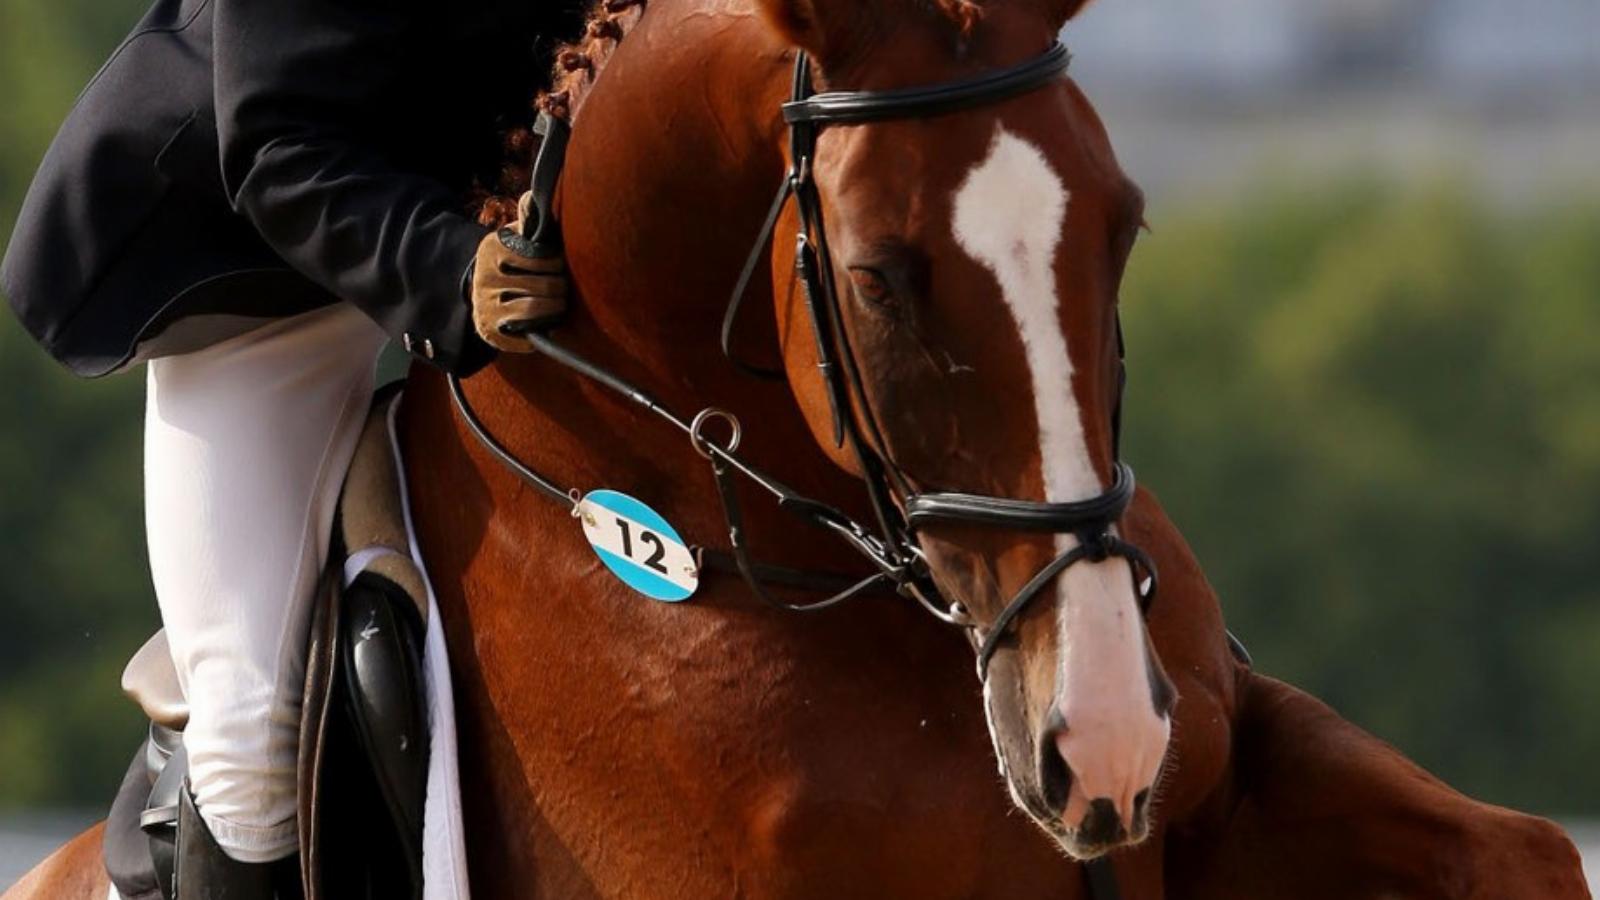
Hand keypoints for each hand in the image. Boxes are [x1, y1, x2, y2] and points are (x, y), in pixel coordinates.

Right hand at [471, 199, 567, 352]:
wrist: (478, 293)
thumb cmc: (508, 261)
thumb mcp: (512, 236)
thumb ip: (528, 217)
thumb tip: (535, 195)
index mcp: (493, 248)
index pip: (543, 257)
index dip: (558, 262)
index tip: (557, 264)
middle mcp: (486, 277)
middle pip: (547, 285)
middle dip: (560, 286)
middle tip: (561, 286)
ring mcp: (487, 305)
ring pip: (539, 308)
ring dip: (556, 307)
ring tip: (558, 302)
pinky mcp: (492, 331)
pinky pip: (529, 332)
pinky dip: (544, 327)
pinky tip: (546, 321)